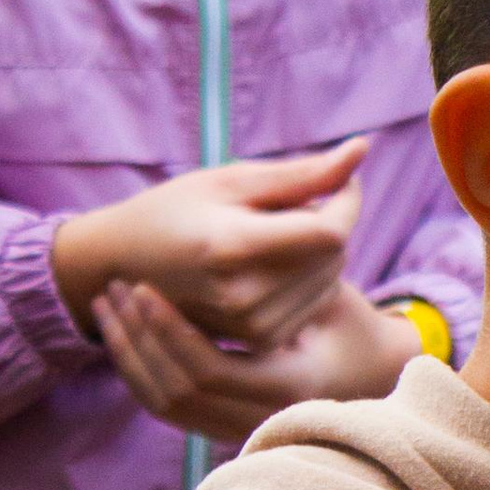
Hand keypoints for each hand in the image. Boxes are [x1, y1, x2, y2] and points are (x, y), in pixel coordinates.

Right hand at [51, 142, 369, 352]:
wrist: (125, 265)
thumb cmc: (175, 210)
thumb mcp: (231, 181)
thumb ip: (300, 173)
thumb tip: (364, 148)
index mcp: (233, 247)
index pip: (329, 231)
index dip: (347, 200)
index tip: (340, 178)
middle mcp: (245, 295)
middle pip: (335, 255)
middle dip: (328, 222)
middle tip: (290, 204)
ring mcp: (251, 326)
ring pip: (331, 279)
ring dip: (320, 251)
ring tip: (274, 235)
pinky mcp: (259, 342)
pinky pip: (316, 302)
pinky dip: (309, 278)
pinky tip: (275, 265)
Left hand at [94, 278, 420, 446]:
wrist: (362, 373)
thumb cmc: (350, 325)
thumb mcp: (333, 294)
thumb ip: (303, 266)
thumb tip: (287, 220)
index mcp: (290, 387)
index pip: (211, 370)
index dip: (171, 331)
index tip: (144, 287)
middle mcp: (262, 419)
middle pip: (177, 392)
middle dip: (138, 340)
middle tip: (115, 289)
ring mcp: (239, 429)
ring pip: (164, 403)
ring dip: (128, 354)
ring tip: (108, 304)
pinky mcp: (219, 427)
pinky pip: (165, 406)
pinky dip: (136, 370)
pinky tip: (119, 329)